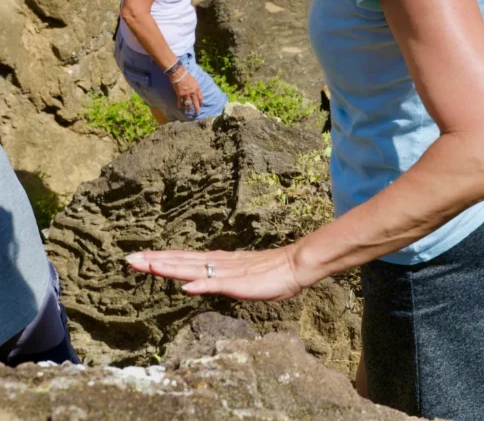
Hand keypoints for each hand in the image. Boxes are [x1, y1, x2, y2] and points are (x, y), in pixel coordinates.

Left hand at [126, 247, 305, 301]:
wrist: (295, 266)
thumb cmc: (270, 274)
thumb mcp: (238, 278)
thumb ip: (218, 280)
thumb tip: (198, 282)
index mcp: (216, 263)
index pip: (182, 259)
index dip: (159, 259)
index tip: (137, 257)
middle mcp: (217, 264)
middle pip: (181, 261)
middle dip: (154, 260)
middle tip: (128, 258)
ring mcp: (227, 273)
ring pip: (193, 270)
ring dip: (170, 268)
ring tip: (148, 265)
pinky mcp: (239, 283)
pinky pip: (218, 285)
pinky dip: (202, 285)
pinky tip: (187, 287)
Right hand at [170, 67, 202, 114]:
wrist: (180, 74)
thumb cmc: (188, 76)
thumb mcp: (195, 81)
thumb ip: (196, 87)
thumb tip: (197, 92)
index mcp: (197, 89)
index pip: (200, 98)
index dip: (201, 102)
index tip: (201, 105)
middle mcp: (192, 93)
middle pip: (195, 102)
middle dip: (196, 108)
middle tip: (197, 112)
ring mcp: (186, 94)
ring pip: (188, 103)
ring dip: (188, 108)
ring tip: (187, 111)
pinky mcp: (180, 94)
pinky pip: (180, 101)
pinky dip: (180, 105)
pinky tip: (180, 107)